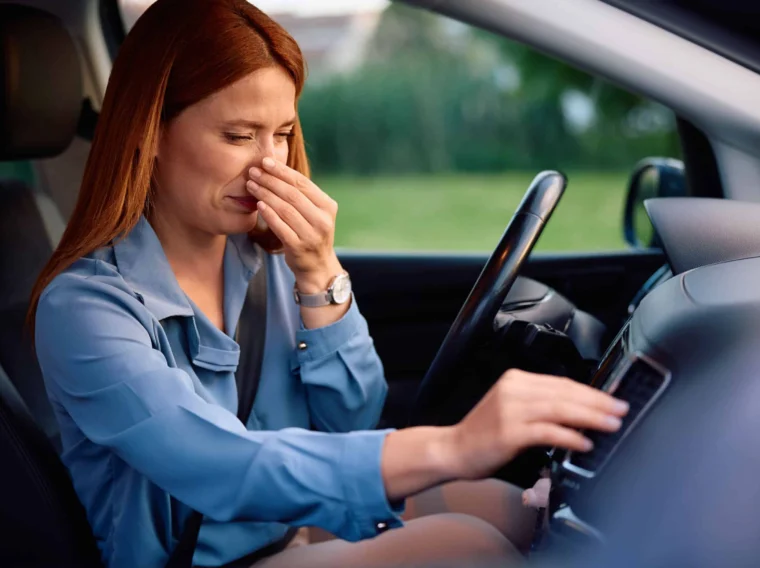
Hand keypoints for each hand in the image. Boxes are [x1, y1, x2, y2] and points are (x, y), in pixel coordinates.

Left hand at [247, 157, 341, 292]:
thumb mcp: (314, 213)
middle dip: (270, 180)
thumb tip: (275, 170)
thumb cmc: (311, 234)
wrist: (318, 267)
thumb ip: (302, 196)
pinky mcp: (299, 247)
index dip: (282, 171)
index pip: (303, 183)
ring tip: (251, 185)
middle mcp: (322, 219)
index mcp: (328, 206)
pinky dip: (269, 214)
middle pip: (293, 194)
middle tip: (253, 172)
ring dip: (266, 195)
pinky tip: (258, 205)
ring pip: (285, 209)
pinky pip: (281, 227)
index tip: (265, 162)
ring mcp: (312, 234)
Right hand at [447, 369, 628, 479]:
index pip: (562, 382)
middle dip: (598, 402)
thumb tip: (580, 413)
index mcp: (516, 380)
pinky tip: (584, 443)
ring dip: (590, 417)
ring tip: (611, 424)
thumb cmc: (484, 435)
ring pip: (560, 409)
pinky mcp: (509, 431)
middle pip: (565, 392)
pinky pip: (547, 432)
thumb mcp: (512, 409)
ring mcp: (510, 409)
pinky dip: (569, 437)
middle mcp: (513, 390)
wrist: (453, 449)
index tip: (613, 399)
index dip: (591, 392)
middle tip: (621, 410)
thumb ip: (541, 406)